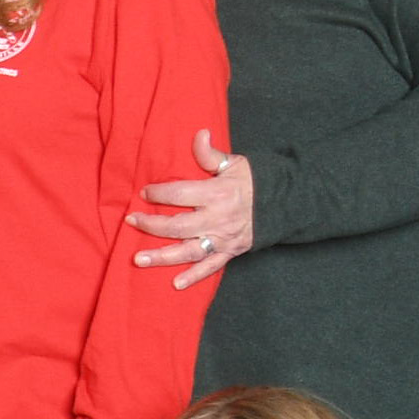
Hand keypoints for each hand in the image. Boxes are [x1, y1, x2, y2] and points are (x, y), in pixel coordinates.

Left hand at [128, 129, 255, 290]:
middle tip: (130, 221)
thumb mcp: (235, 163)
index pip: (180, 194)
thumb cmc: (257, 181)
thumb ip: (210, 154)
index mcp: (218, 193)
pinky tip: (176, 284)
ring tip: (138, 260)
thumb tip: (199, 134)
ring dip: (162, 257)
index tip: (144, 193)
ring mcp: (224, 238)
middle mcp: (218, 218)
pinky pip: (211, 267)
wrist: (288, 203)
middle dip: (151, 225)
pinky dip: (194, 276)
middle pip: (178, 226)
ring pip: (189, 251)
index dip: (159, 193)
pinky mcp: (231, 251)